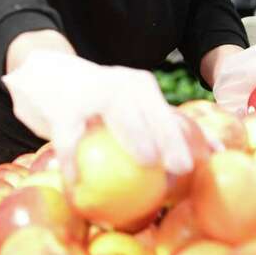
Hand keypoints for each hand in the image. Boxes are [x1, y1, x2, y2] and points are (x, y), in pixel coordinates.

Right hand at [2, 51, 192, 175]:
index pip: (167, 114)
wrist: (44, 71)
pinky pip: (70, 137)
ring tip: (148, 161)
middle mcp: (119, 85)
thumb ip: (158, 128)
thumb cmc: (95, 100)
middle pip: (149, 111)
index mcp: (139, 87)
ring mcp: (91, 92)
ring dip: (135, 135)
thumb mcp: (127, 106)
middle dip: (170, 135)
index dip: (190, 137)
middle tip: (183, 166)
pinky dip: (75, 161)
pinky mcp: (63, 107)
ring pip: (118, 112)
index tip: (206, 162)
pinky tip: (77, 183)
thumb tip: (211, 158)